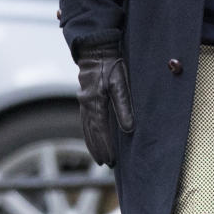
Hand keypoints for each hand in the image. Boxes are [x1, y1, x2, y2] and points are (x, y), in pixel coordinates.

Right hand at [76, 45, 134, 166]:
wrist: (95, 49)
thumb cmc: (110, 64)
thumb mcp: (120, 84)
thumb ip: (124, 106)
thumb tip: (129, 129)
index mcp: (94, 103)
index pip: (101, 131)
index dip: (106, 147)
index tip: (111, 160)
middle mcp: (86, 105)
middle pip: (91, 133)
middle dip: (99, 149)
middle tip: (106, 164)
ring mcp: (83, 101)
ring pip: (86, 128)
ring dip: (92, 143)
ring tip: (98, 157)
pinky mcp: (85, 98)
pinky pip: (85, 120)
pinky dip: (88, 132)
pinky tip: (92, 137)